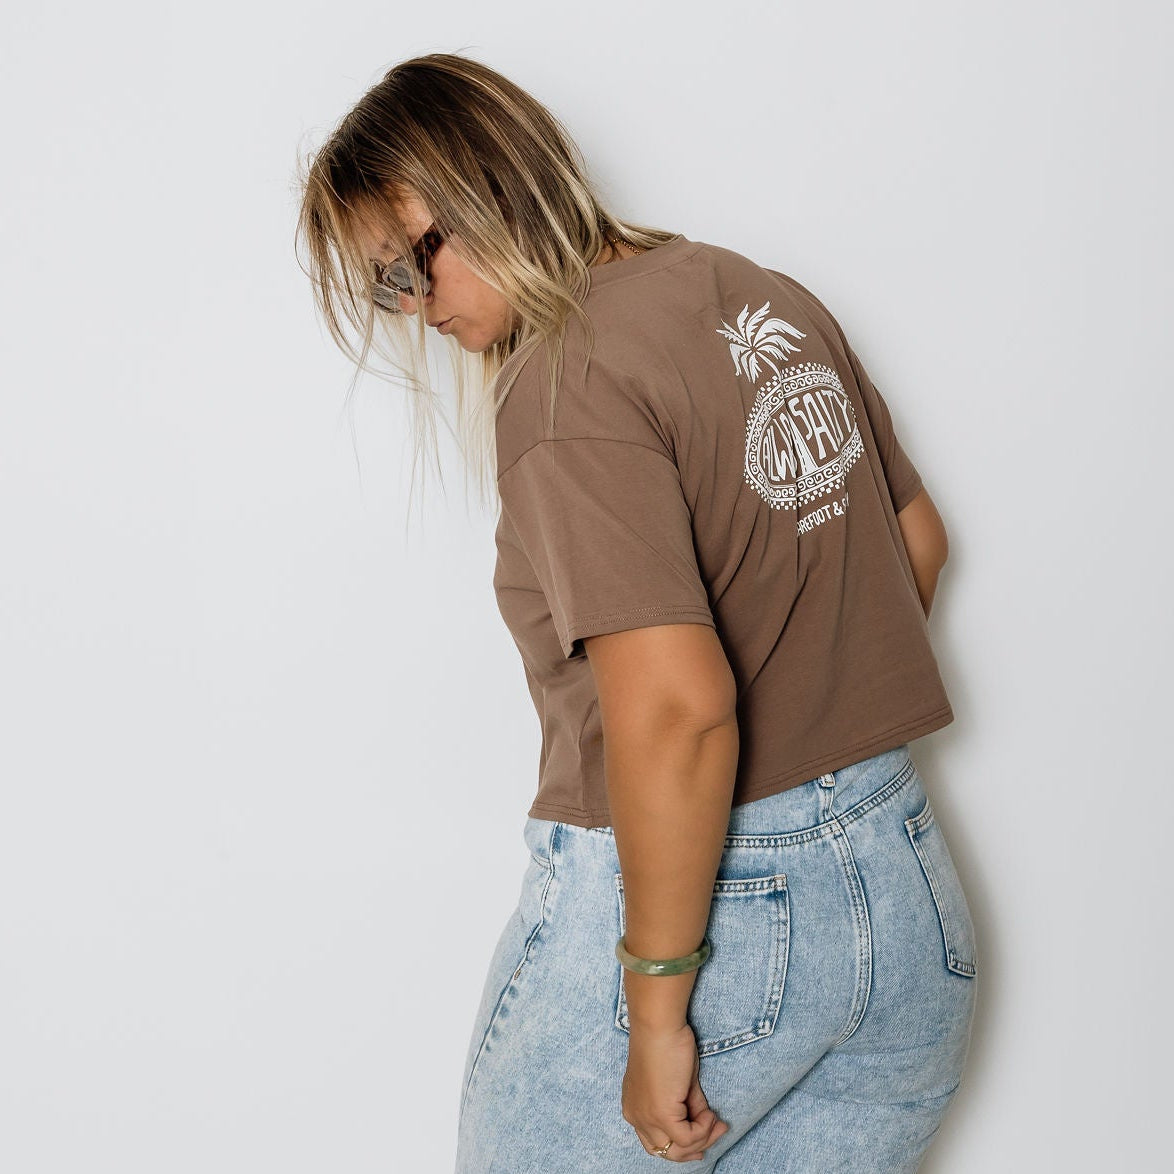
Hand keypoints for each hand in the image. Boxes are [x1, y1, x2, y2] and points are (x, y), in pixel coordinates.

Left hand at [621, 1022, 729, 1161]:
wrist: (659, 1024)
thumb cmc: (667, 1042)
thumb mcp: (679, 1082)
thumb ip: (688, 1105)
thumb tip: (706, 1122)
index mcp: (634, 1108)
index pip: (656, 1143)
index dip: (682, 1145)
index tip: (704, 1137)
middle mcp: (635, 1117)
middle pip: (666, 1151)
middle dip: (695, 1146)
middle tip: (717, 1130)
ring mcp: (646, 1117)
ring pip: (677, 1150)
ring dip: (702, 1138)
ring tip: (717, 1121)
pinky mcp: (660, 1113)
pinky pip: (687, 1137)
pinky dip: (704, 1129)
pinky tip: (710, 1113)